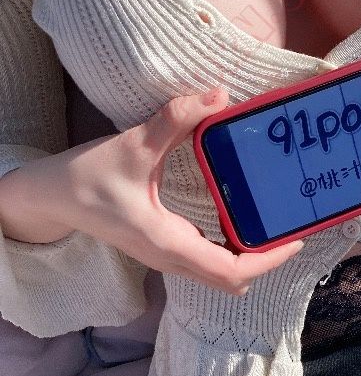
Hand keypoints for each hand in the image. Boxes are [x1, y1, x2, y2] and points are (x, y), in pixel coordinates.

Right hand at [0, 88, 304, 295]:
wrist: (52, 198)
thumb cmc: (86, 177)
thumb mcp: (132, 145)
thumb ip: (176, 119)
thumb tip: (218, 95)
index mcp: (168, 243)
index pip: (230, 270)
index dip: (268, 260)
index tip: (295, 238)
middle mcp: (172, 258)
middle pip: (232, 280)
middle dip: (266, 261)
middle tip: (291, 228)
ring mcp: (168, 257)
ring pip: (221, 275)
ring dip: (251, 258)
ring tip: (275, 226)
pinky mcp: (165, 247)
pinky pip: (208, 261)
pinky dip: (232, 250)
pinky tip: (242, 221)